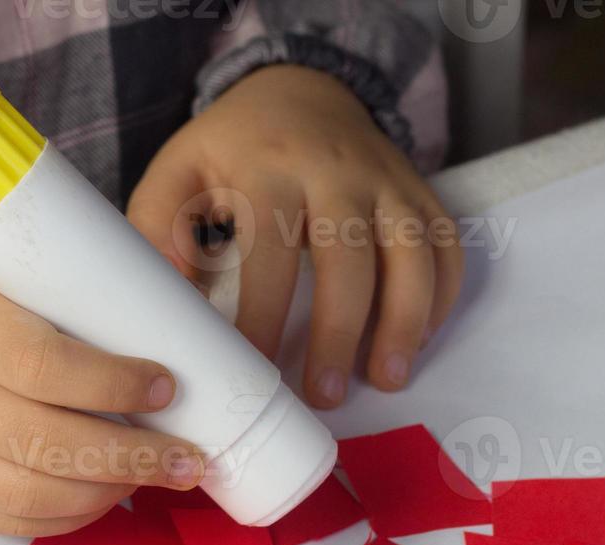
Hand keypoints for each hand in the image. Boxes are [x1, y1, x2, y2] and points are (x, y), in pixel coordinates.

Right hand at [0, 231, 205, 535]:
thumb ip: (63, 286)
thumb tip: (174, 303)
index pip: (40, 366)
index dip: (112, 385)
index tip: (166, 386)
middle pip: (44, 444)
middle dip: (130, 458)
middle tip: (188, 457)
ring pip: (29, 495)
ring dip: (108, 494)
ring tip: (160, 477)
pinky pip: (6, 522)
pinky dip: (68, 518)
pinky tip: (108, 498)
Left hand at [128, 64, 463, 409]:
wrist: (300, 88)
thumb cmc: (232, 150)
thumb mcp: (179, 173)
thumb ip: (158, 233)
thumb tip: (167, 307)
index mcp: (269, 169)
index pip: (269, 250)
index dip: (263, 315)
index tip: (253, 371)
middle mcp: (337, 171)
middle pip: (349, 257)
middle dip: (340, 331)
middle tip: (325, 395)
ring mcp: (387, 180)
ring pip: (412, 252)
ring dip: (406, 321)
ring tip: (388, 379)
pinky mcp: (420, 192)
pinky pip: (446, 246)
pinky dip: (441, 298)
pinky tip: (418, 342)